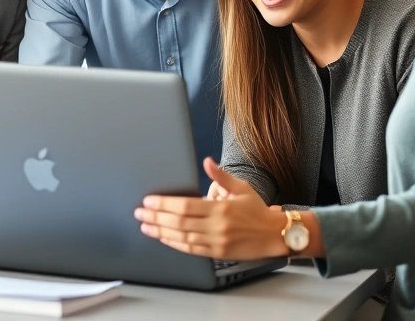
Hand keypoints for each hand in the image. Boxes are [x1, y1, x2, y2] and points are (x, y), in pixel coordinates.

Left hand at [134, 157, 288, 260]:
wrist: (274, 235)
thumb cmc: (257, 210)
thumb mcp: (242, 188)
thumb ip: (221, 176)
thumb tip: (207, 161)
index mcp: (221, 208)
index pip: (186, 206)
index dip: (164, 204)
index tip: (149, 201)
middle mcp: (217, 226)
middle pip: (179, 222)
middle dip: (156, 217)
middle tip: (139, 213)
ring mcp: (216, 242)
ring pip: (182, 237)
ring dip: (161, 231)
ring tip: (145, 226)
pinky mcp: (217, 253)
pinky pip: (191, 249)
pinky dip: (174, 244)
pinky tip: (163, 238)